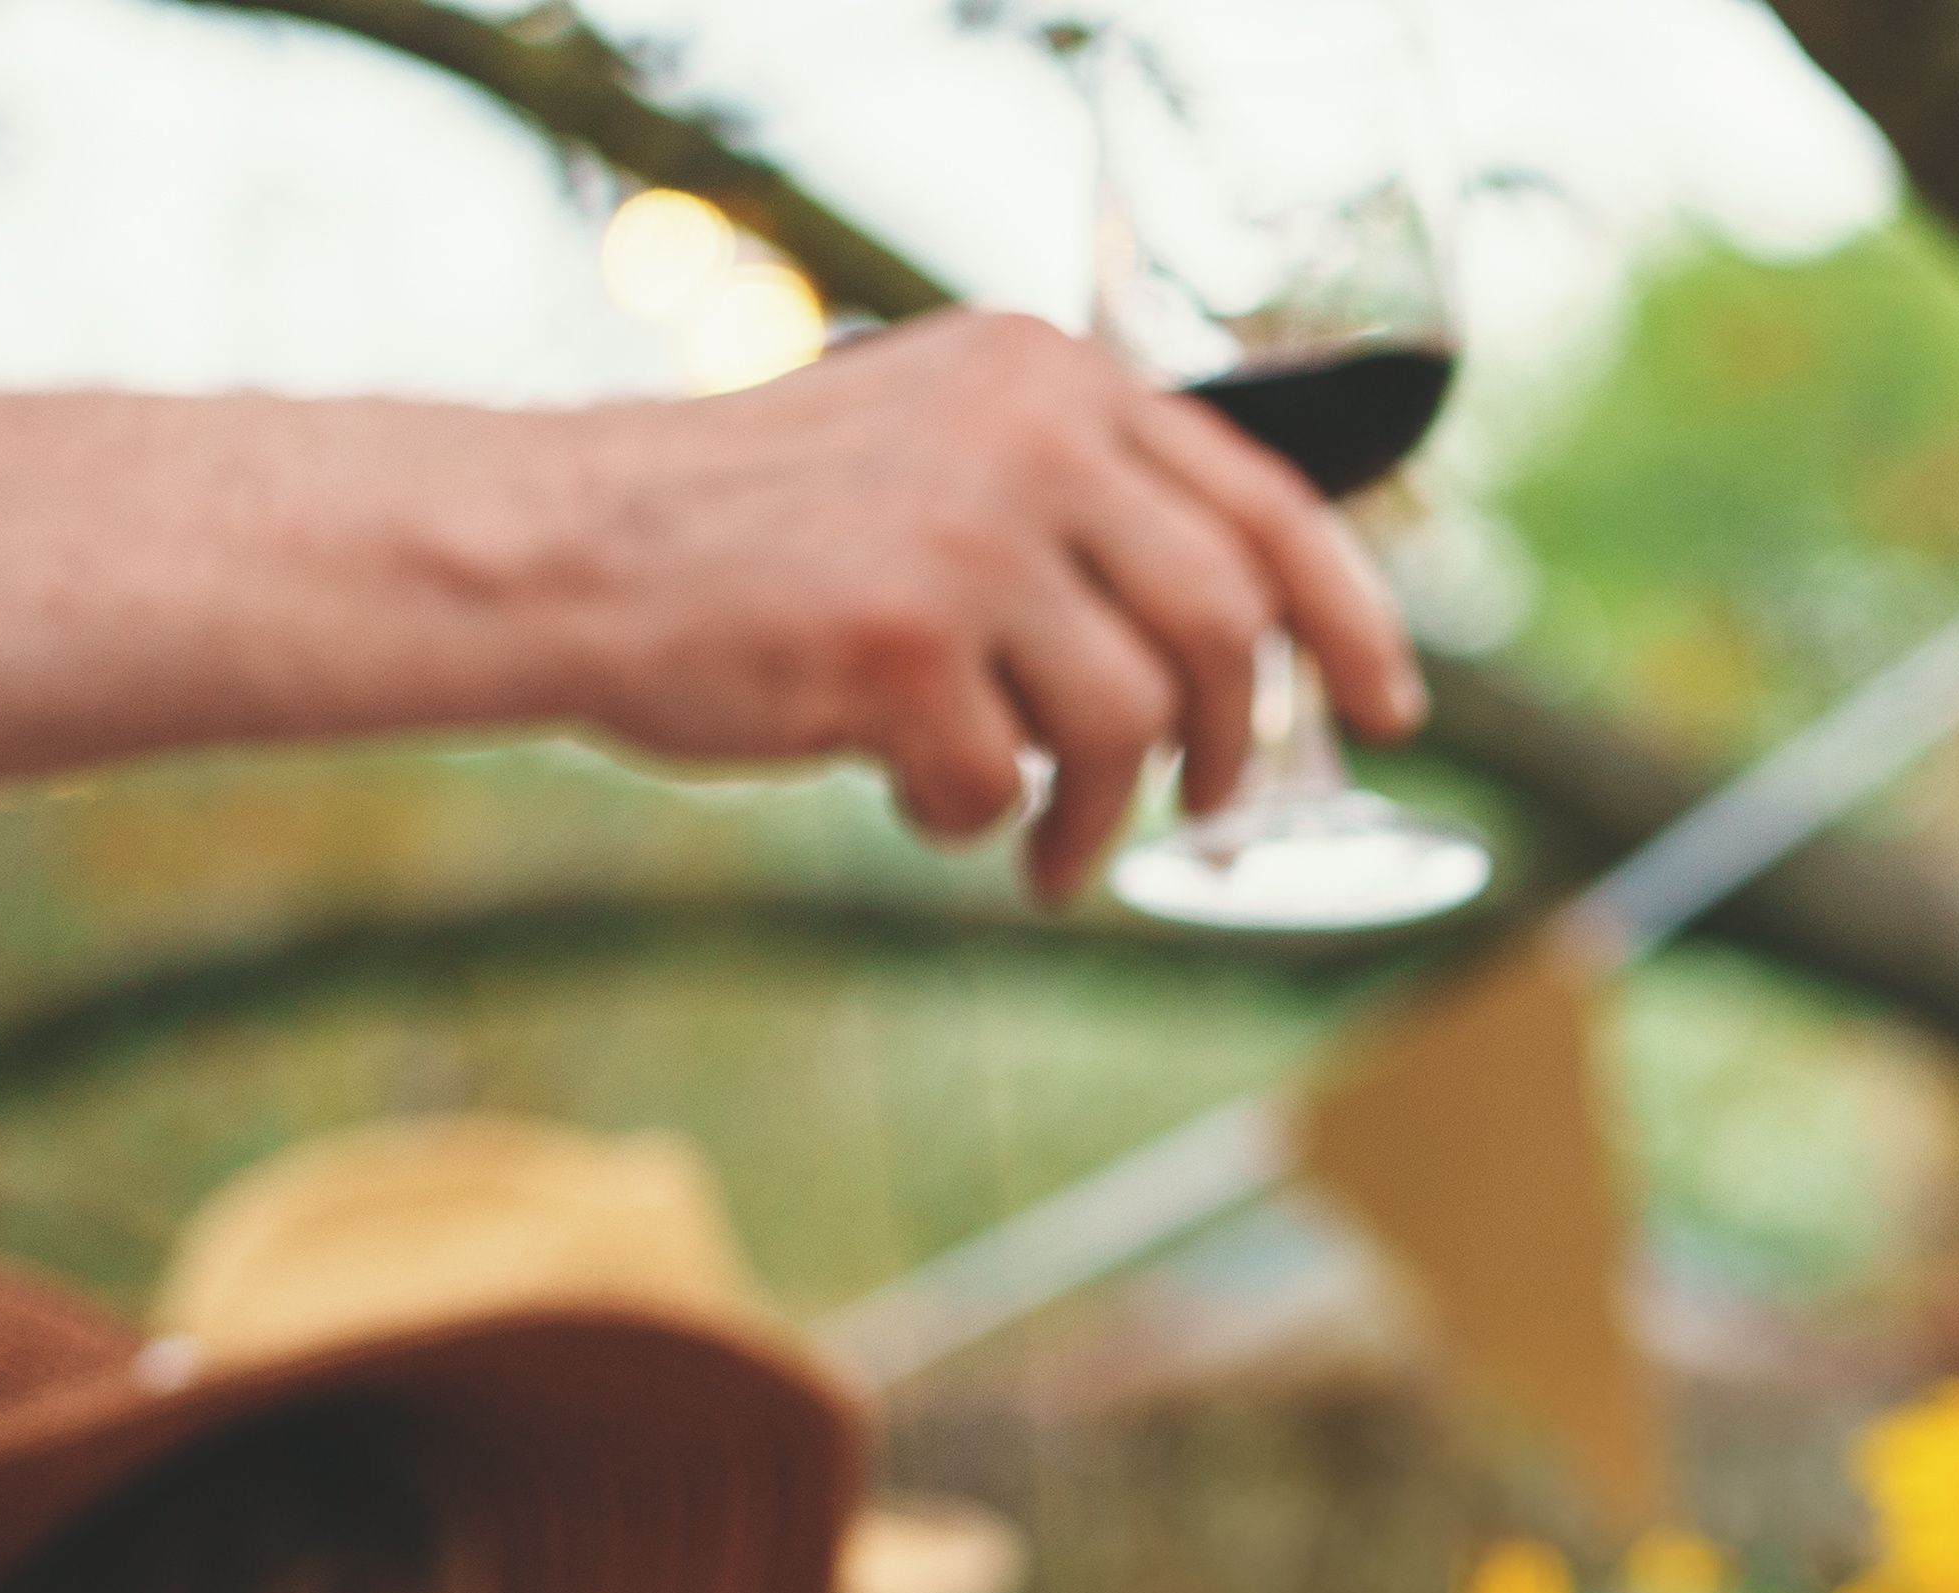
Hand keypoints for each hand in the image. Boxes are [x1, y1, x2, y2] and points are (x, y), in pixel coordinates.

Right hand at [516, 313, 1427, 902]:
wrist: (567, 546)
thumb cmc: (761, 531)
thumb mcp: (939, 450)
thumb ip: (1081, 502)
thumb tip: (1250, 627)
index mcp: (1049, 375)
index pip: (1265, 500)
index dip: (1349, 617)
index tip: (1391, 709)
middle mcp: (1023, 434)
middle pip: (1221, 625)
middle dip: (1233, 747)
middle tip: (1215, 818)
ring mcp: (962, 533)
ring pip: (1128, 722)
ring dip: (1100, 817)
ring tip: (1044, 851)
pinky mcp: (898, 639)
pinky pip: (996, 783)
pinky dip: (966, 822)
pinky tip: (913, 800)